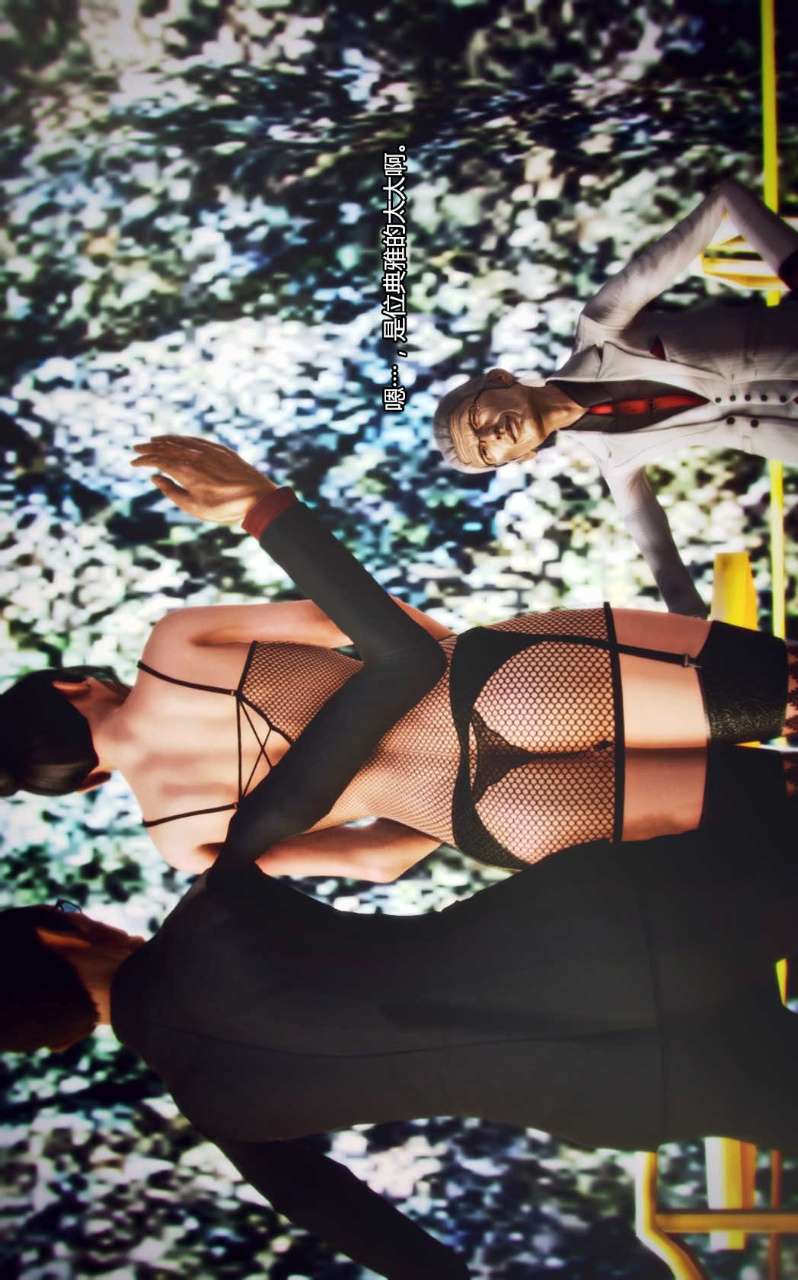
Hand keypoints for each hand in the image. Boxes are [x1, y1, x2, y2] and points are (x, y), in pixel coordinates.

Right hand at [132, 435, 275, 524]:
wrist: (257, 499)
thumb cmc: (224, 508)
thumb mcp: (193, 507)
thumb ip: (171, 491)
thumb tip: (155, 477)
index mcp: (185, 470)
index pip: (158, 460)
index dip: (143, 460)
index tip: (133, 462)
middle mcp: (195, 456)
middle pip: (167, 448)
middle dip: (149, 448)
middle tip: (136, 448)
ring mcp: (209, 451)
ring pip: (182, 441)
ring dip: (165, 440)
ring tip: (154, 441)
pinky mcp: (222, 451)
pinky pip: (197, 440)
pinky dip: (184, 439)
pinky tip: (180, 440)